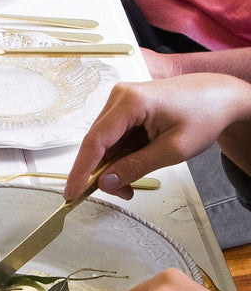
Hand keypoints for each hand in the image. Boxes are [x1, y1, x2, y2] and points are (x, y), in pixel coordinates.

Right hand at [62, 75, 250, 199]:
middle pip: (97, 142)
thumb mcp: (173, 150)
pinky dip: (120, 156)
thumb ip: (136, 167)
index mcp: (130, 101)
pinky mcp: (125, 107)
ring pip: (104, 142)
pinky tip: (133, 166)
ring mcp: (120, 100)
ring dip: (113, 165)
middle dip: (103, 172)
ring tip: (132, 184)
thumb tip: (106, 182)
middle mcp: (119, 97)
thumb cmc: (204, 115)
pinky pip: (114, 137)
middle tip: (121, 194)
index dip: (81, 169)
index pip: (95, 140)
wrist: (219, 96)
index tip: (72, 192)